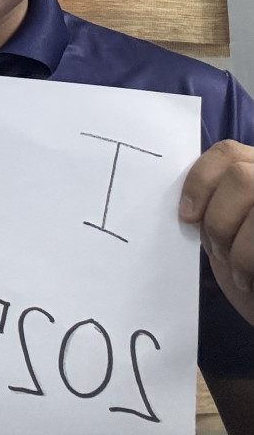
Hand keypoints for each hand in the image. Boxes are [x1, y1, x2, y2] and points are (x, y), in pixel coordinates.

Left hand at [179, 139, 253, 325]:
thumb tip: (187, 199)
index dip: (201, 179)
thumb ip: (216, 204)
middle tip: (217, 250)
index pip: (227, 152)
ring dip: (236, 246)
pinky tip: (250, 282)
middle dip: (218, 219)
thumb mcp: (228, 232)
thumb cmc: (250, 273)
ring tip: (238, 271)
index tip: (187, 215)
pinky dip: (247, 263)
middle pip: (240, 176)